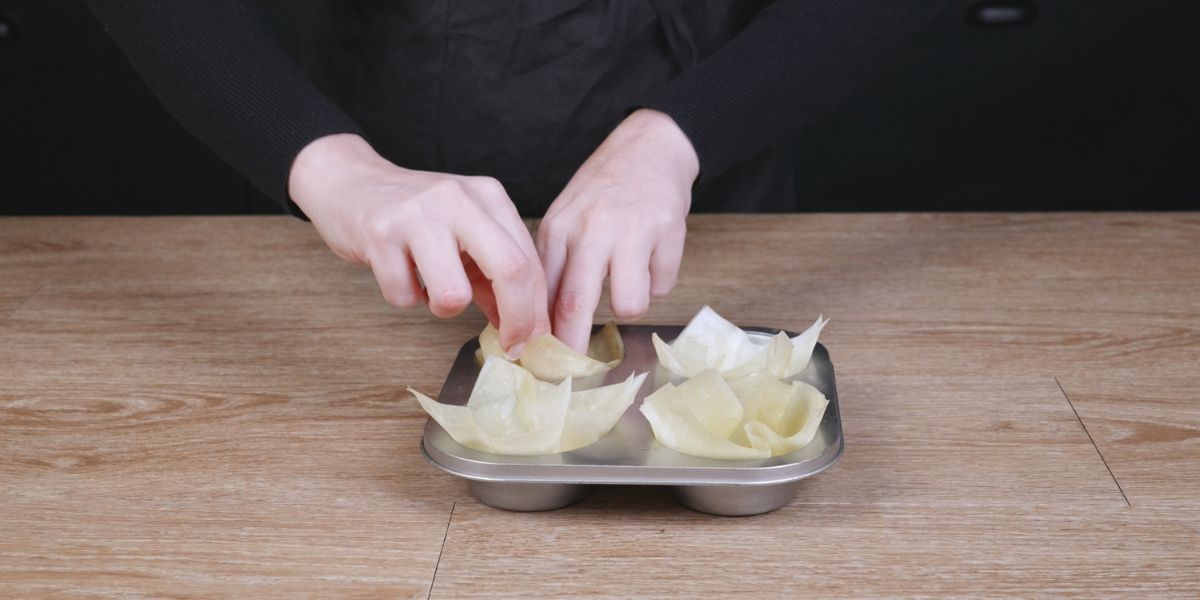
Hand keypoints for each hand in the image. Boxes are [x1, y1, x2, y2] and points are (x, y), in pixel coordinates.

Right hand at [289, 134, 549, 353]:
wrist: (348, 181)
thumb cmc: (414, 215)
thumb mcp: (464, 236)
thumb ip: (493, 277)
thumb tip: (523, 328)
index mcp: (488, 198)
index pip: (529, 260)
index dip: (536, 309)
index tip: (534, 340)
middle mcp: (459, 199)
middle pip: (510, 270)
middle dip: (518, 319)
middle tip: (511, 346)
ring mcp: (419, 214)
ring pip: (454, 293)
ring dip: (445, 307)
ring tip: (429, 288)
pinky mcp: (380, 233)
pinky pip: (404, 296)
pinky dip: (403, 296)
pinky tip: (398, 272)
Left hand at [537, 109, 698, 352]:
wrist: (649, 147)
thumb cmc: (602, 192)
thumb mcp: (566, 220)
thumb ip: (555, 266)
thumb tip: (542, 324)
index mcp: (558, 228)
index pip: (541, 291)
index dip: (540, 332)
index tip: (537, 359)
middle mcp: (591, 228)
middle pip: (576, 303)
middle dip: (572, 346)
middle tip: (572, 371)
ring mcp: (631, 229)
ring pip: (628, 304)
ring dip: (629, 306)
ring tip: (628, 284)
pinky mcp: (668, 230)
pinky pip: (662, 286)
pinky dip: (657, 281)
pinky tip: (652, 257)